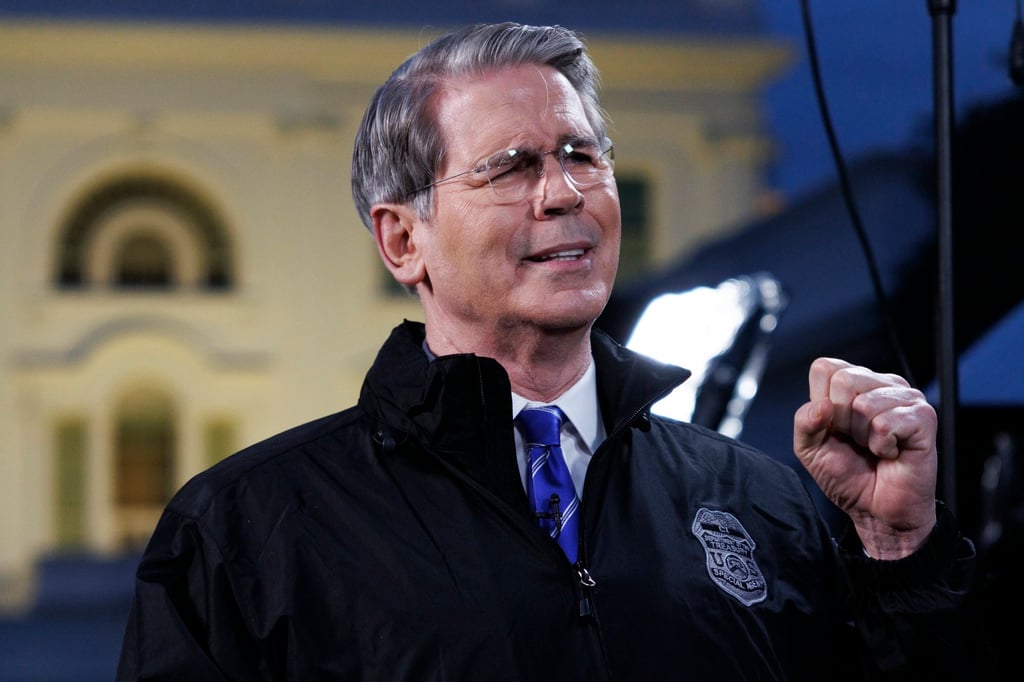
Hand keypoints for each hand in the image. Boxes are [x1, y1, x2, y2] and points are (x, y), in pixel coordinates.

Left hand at [793, 357, 937, 558]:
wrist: (877, 510)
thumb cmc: (848, 475)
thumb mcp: (810, 449)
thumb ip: (805, 422)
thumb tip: (822, 405)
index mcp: (854, 383)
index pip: (825, 367)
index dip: (822, 404)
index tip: (834, 428)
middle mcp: (881, 383)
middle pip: (844, 380)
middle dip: (841, 421)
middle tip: (857, 441)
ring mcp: (906, 397)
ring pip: (864, 404)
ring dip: (863, 436)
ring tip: (875, 448)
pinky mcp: (924, 417)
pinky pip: (886, 424)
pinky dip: (882, 446)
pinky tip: (891, 452)